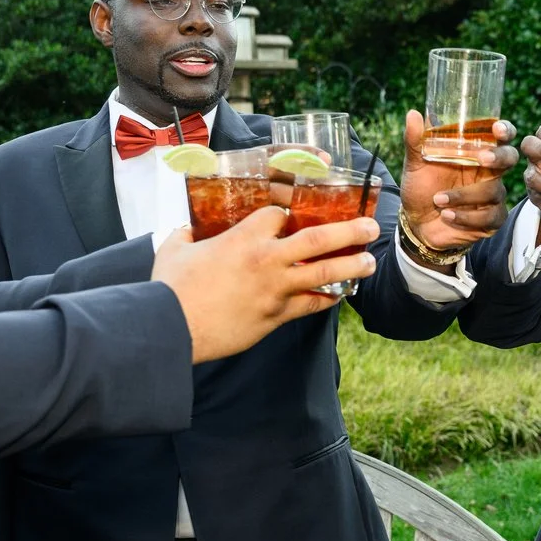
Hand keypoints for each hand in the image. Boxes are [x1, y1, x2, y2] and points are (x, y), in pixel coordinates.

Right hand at [151, 213, 377, 361]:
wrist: (172, 328)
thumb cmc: (170, 288)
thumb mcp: (174, 250)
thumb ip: (186, 235)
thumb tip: (187, 232)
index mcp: (243, 238)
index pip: (278, 214)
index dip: (286, 212)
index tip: (290, 215)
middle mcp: (266, 260)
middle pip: (318, 239)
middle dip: (349, 230)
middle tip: (369, 226)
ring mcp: (275, 289)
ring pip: (324, 274)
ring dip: (351, 266)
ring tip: (369, 262)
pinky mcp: (275, 316)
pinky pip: (310, 305)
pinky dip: (327, 300)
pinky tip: (339, 296)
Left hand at [398, 110, 517, 260]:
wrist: (417, 224)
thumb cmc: (422, 188)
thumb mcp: (416, 164)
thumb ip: (416, 141)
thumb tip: (413, 113)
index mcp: (475, 152)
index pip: (499, 136)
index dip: (504, 130)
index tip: (497, 129)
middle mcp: (489, 171)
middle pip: (509, 157)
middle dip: (499, 157)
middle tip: (481, 159)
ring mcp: (492, 195)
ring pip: (493, 190)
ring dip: (463, 195)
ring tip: (438, 200)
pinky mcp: (492, 219)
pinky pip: (489, 216)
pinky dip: (466, 216)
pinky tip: (448, 216)